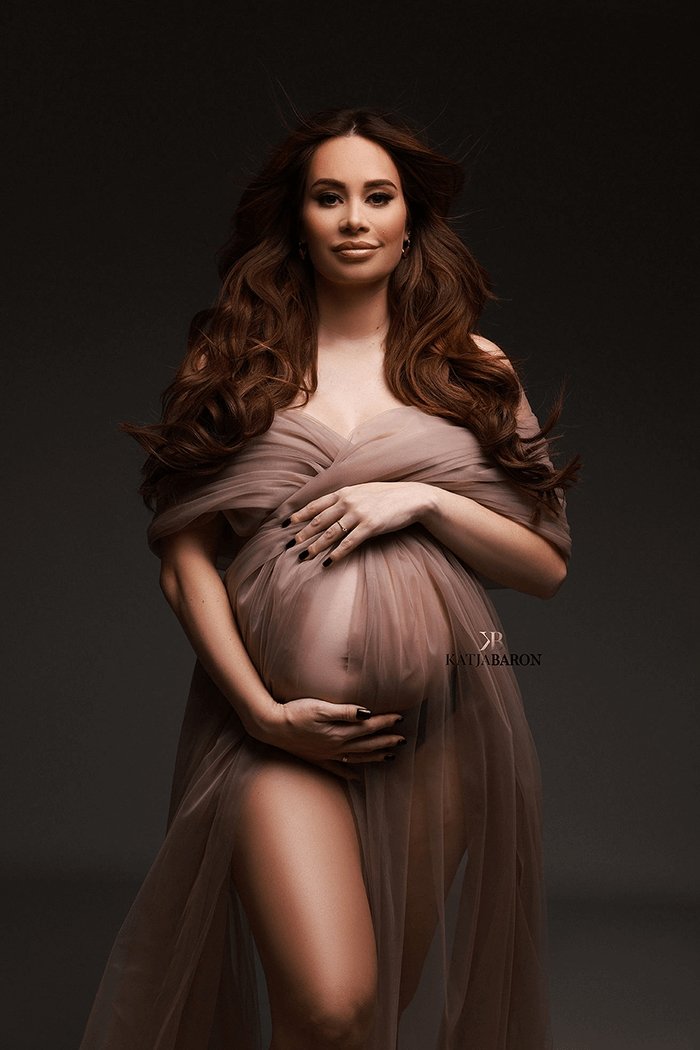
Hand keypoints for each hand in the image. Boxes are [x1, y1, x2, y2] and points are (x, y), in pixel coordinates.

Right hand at [253, 697, 406, 780]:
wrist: (270, 726)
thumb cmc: (294, 712)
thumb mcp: (320, 707)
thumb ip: (345, 712)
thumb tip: (367, 713)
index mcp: (338, 732)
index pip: (368, 727)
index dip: (385, 722)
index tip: (400, 718)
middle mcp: (335, 746)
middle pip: (366, 745)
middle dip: (386, 741)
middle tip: (403, 740)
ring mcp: (326, 754)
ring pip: (356, 758)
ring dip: (374, 757)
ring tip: (389, 757)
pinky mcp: (316, 758)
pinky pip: (338, 769)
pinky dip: (349, 773)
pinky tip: (357, 778)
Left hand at [283, 482, 434, 564]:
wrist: (411, 498)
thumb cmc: (386, 496)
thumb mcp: (362, 491)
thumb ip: (345, 498)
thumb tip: (327, 509)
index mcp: (344, 492)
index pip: (315, 505)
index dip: (298, 515)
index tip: (285, 525)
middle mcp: (348, 501)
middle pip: (319, 521)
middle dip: (302, 534)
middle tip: (289, 546)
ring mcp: (359, 513)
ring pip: (331, 533)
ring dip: (315, 546)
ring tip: (304, 557)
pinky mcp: (370, 526)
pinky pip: (349, 542)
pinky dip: (337, 553)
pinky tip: (328, 562)